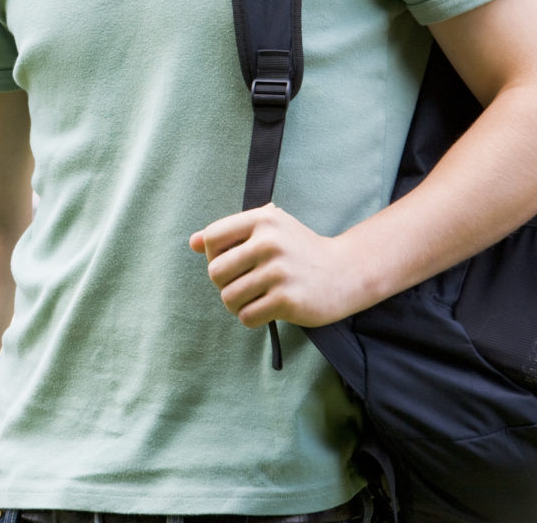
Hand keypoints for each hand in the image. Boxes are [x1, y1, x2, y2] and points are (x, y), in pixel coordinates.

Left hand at [189, 203, 359, 328]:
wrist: (344, 272)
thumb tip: (191, 242)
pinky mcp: (287, 299)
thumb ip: (231, 232)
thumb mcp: (270, 228)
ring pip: (228, 298)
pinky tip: (268, 308)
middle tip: (244, 284)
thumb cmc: (299, 249)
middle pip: (215, 272)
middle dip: (224, 284)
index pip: (212, 237)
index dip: (214, 255)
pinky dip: (252, 317)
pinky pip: (247, 316)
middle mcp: (269, 241)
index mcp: (263, 218)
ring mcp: (279, 271)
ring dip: (237, 304)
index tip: (231, 261)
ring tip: (255, 298)